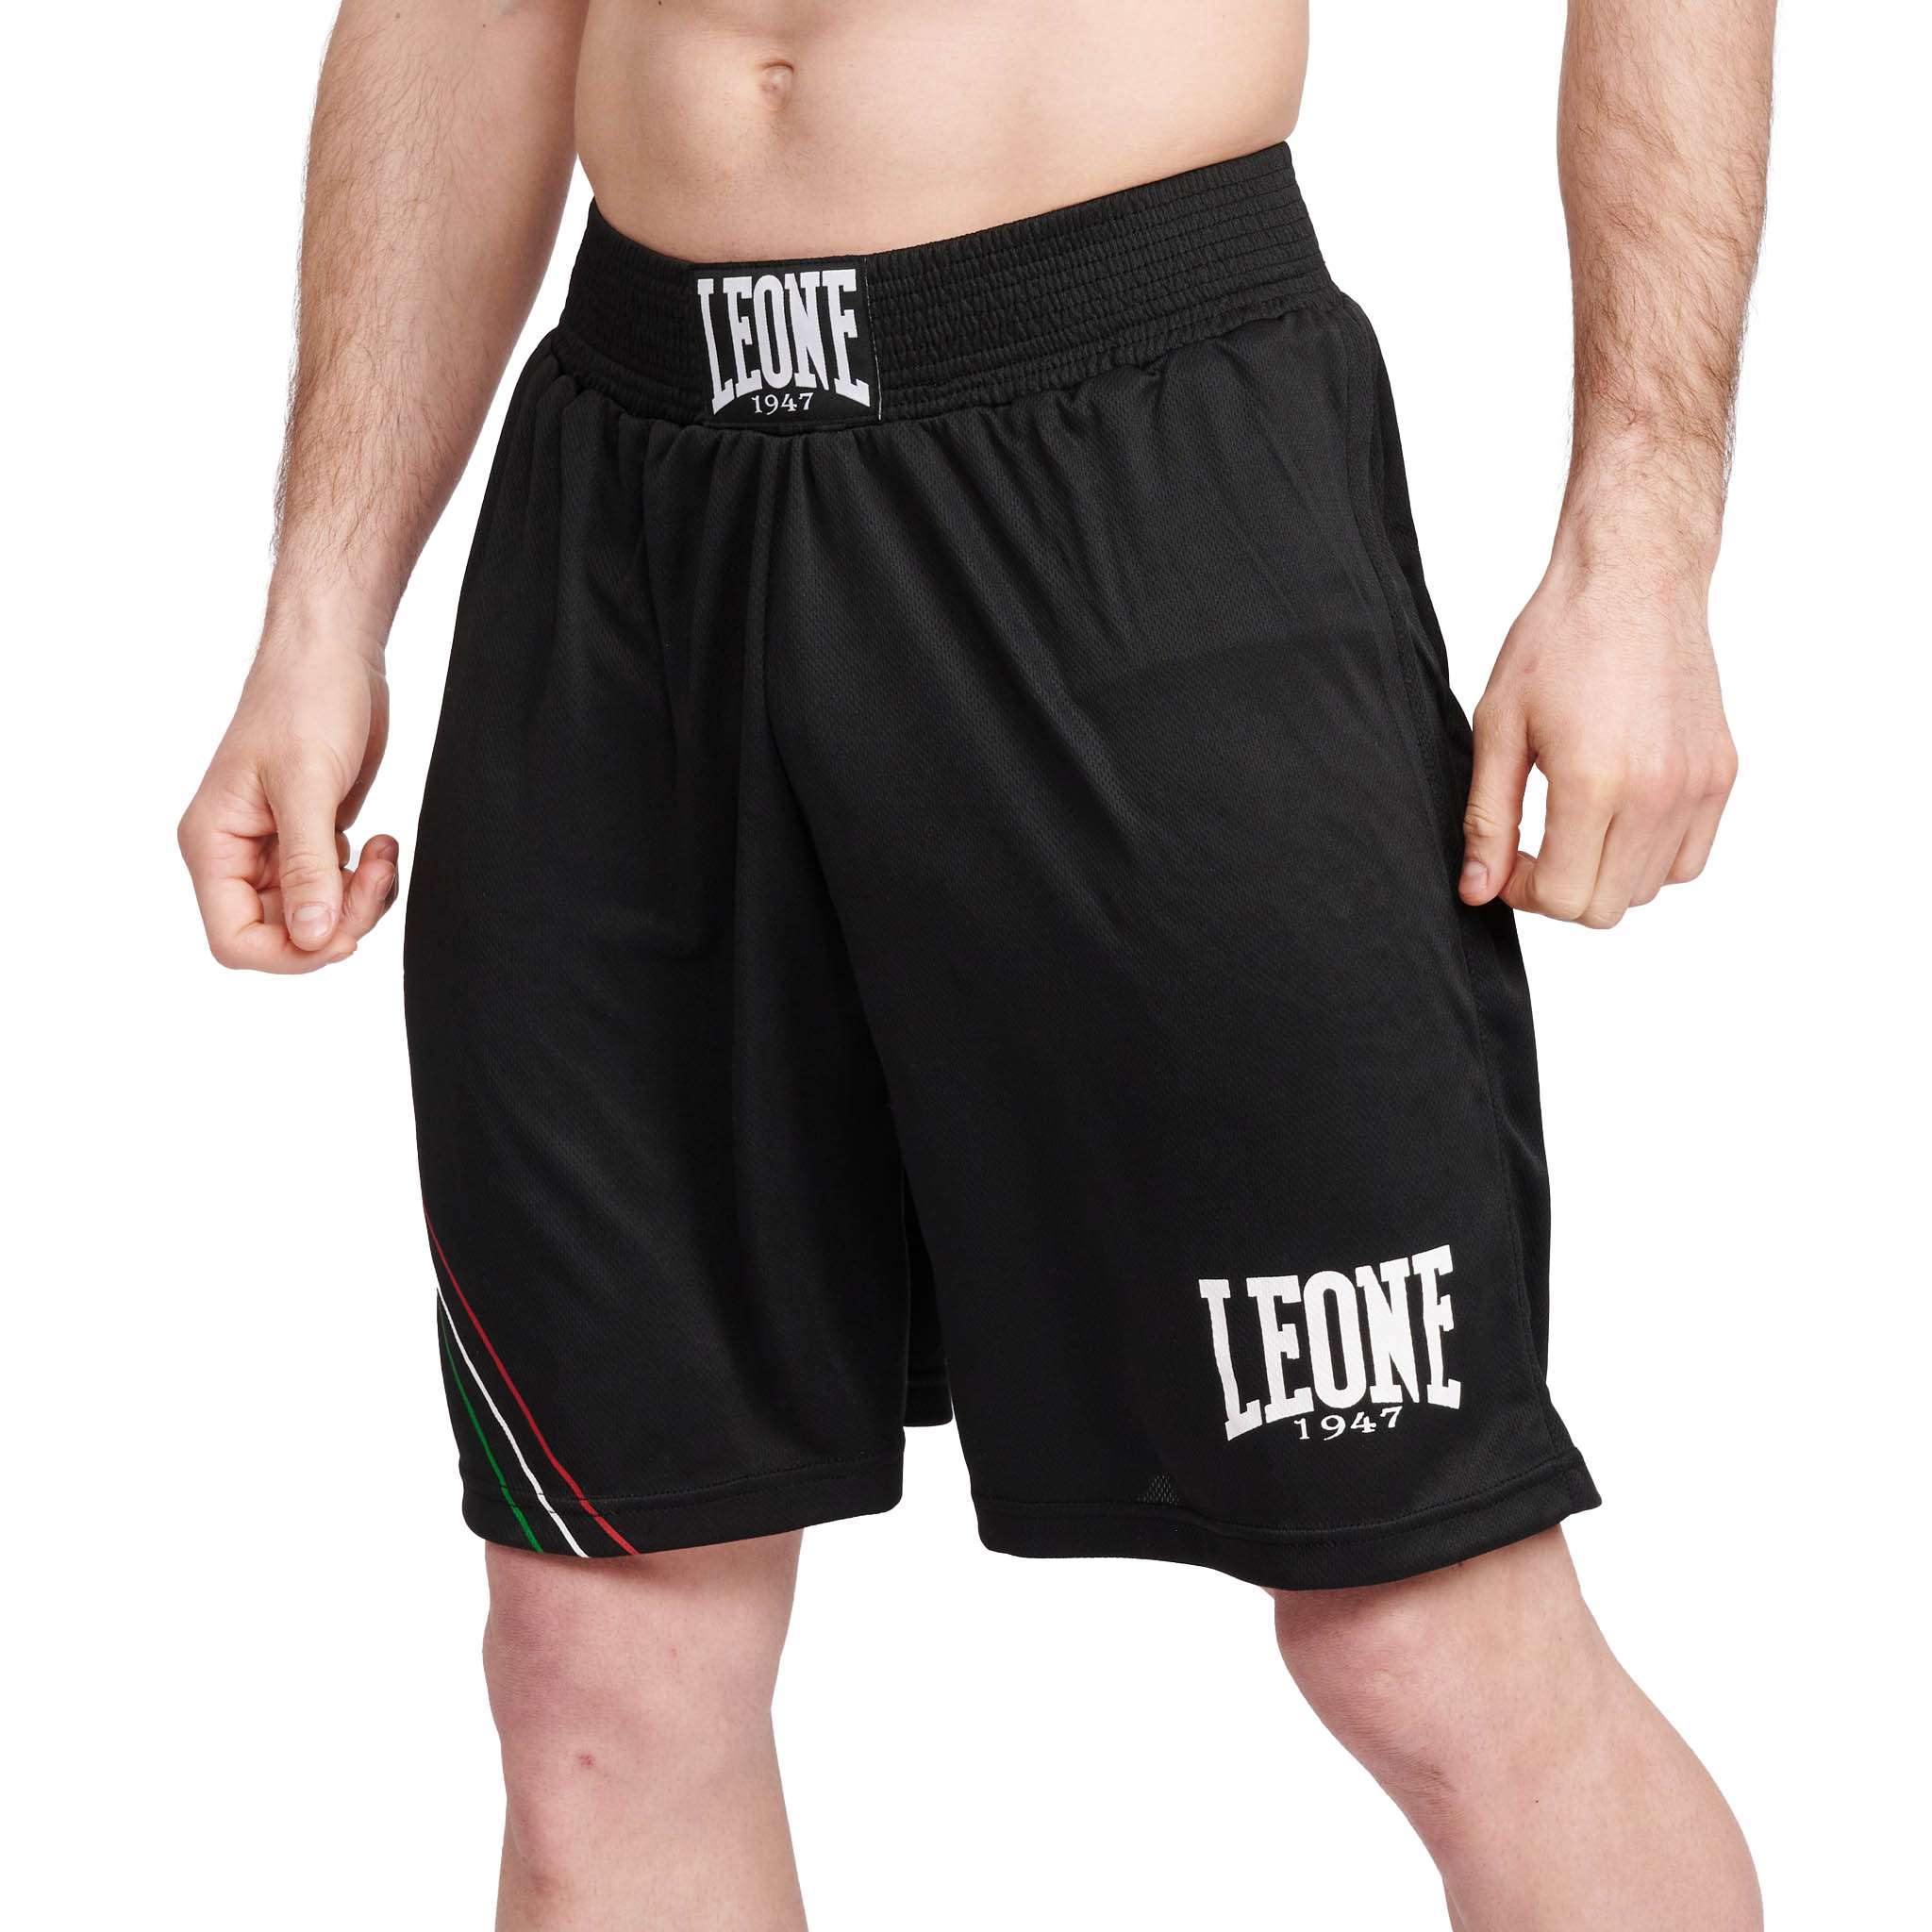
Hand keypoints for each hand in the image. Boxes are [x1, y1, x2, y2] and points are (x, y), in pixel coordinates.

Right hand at [179, 623, 398, 971]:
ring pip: (316, 917)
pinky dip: (367, 883)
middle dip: (337, 922)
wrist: (334, 655)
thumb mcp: (308, 785)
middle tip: (374, 878)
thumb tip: (312, 938)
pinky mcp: (311, 839)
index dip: (291, 953)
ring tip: (383, 855)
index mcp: (213, 844)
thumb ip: (308, 867)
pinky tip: (382, 844)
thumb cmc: (306, 701)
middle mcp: (237, 854)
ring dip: (359, 901)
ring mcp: (276, 849)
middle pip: (284, 936)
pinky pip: (337, 890)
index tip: (341, 930)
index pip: (235, 940)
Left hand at [1459, 560, 1737, 927]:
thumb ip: (1488, 819)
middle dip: (1561, 892)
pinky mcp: (1720, 774)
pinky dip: (1651, 857)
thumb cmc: (1559, 641)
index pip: (1564, 898)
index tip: (1508, 860)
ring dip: (1605, 875)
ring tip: (1576, 826)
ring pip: (1649, 889)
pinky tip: (1618, 816)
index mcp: (1595, 784)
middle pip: (1606, 907)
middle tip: (1535, 847)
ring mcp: (1696, 786)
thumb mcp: (1499, 729)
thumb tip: (1479, 889)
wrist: (1632, 581)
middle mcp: (1656, 793)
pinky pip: (1688, 858)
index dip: (1523, 893)